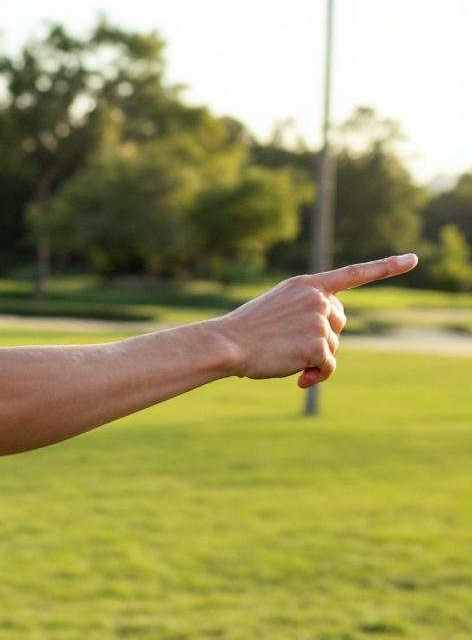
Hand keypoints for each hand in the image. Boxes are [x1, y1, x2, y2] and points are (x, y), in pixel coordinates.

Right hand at [213, 254, 418, 386]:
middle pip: (339, 322)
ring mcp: (318, 321)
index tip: (412, 260)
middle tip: (292, 343)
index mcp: (305, 284)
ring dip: (315, 358)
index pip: (353, 274)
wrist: (226, 344)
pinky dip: (317, 375)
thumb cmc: (246, 330)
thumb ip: (306, 311)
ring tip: (285, 358)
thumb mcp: (277, 308)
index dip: (385, 267)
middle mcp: (317, 299)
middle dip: (323, 336)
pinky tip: (299, 378)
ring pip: (332, 346)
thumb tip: (328, 347)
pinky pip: (328, 365)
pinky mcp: (317, 345)